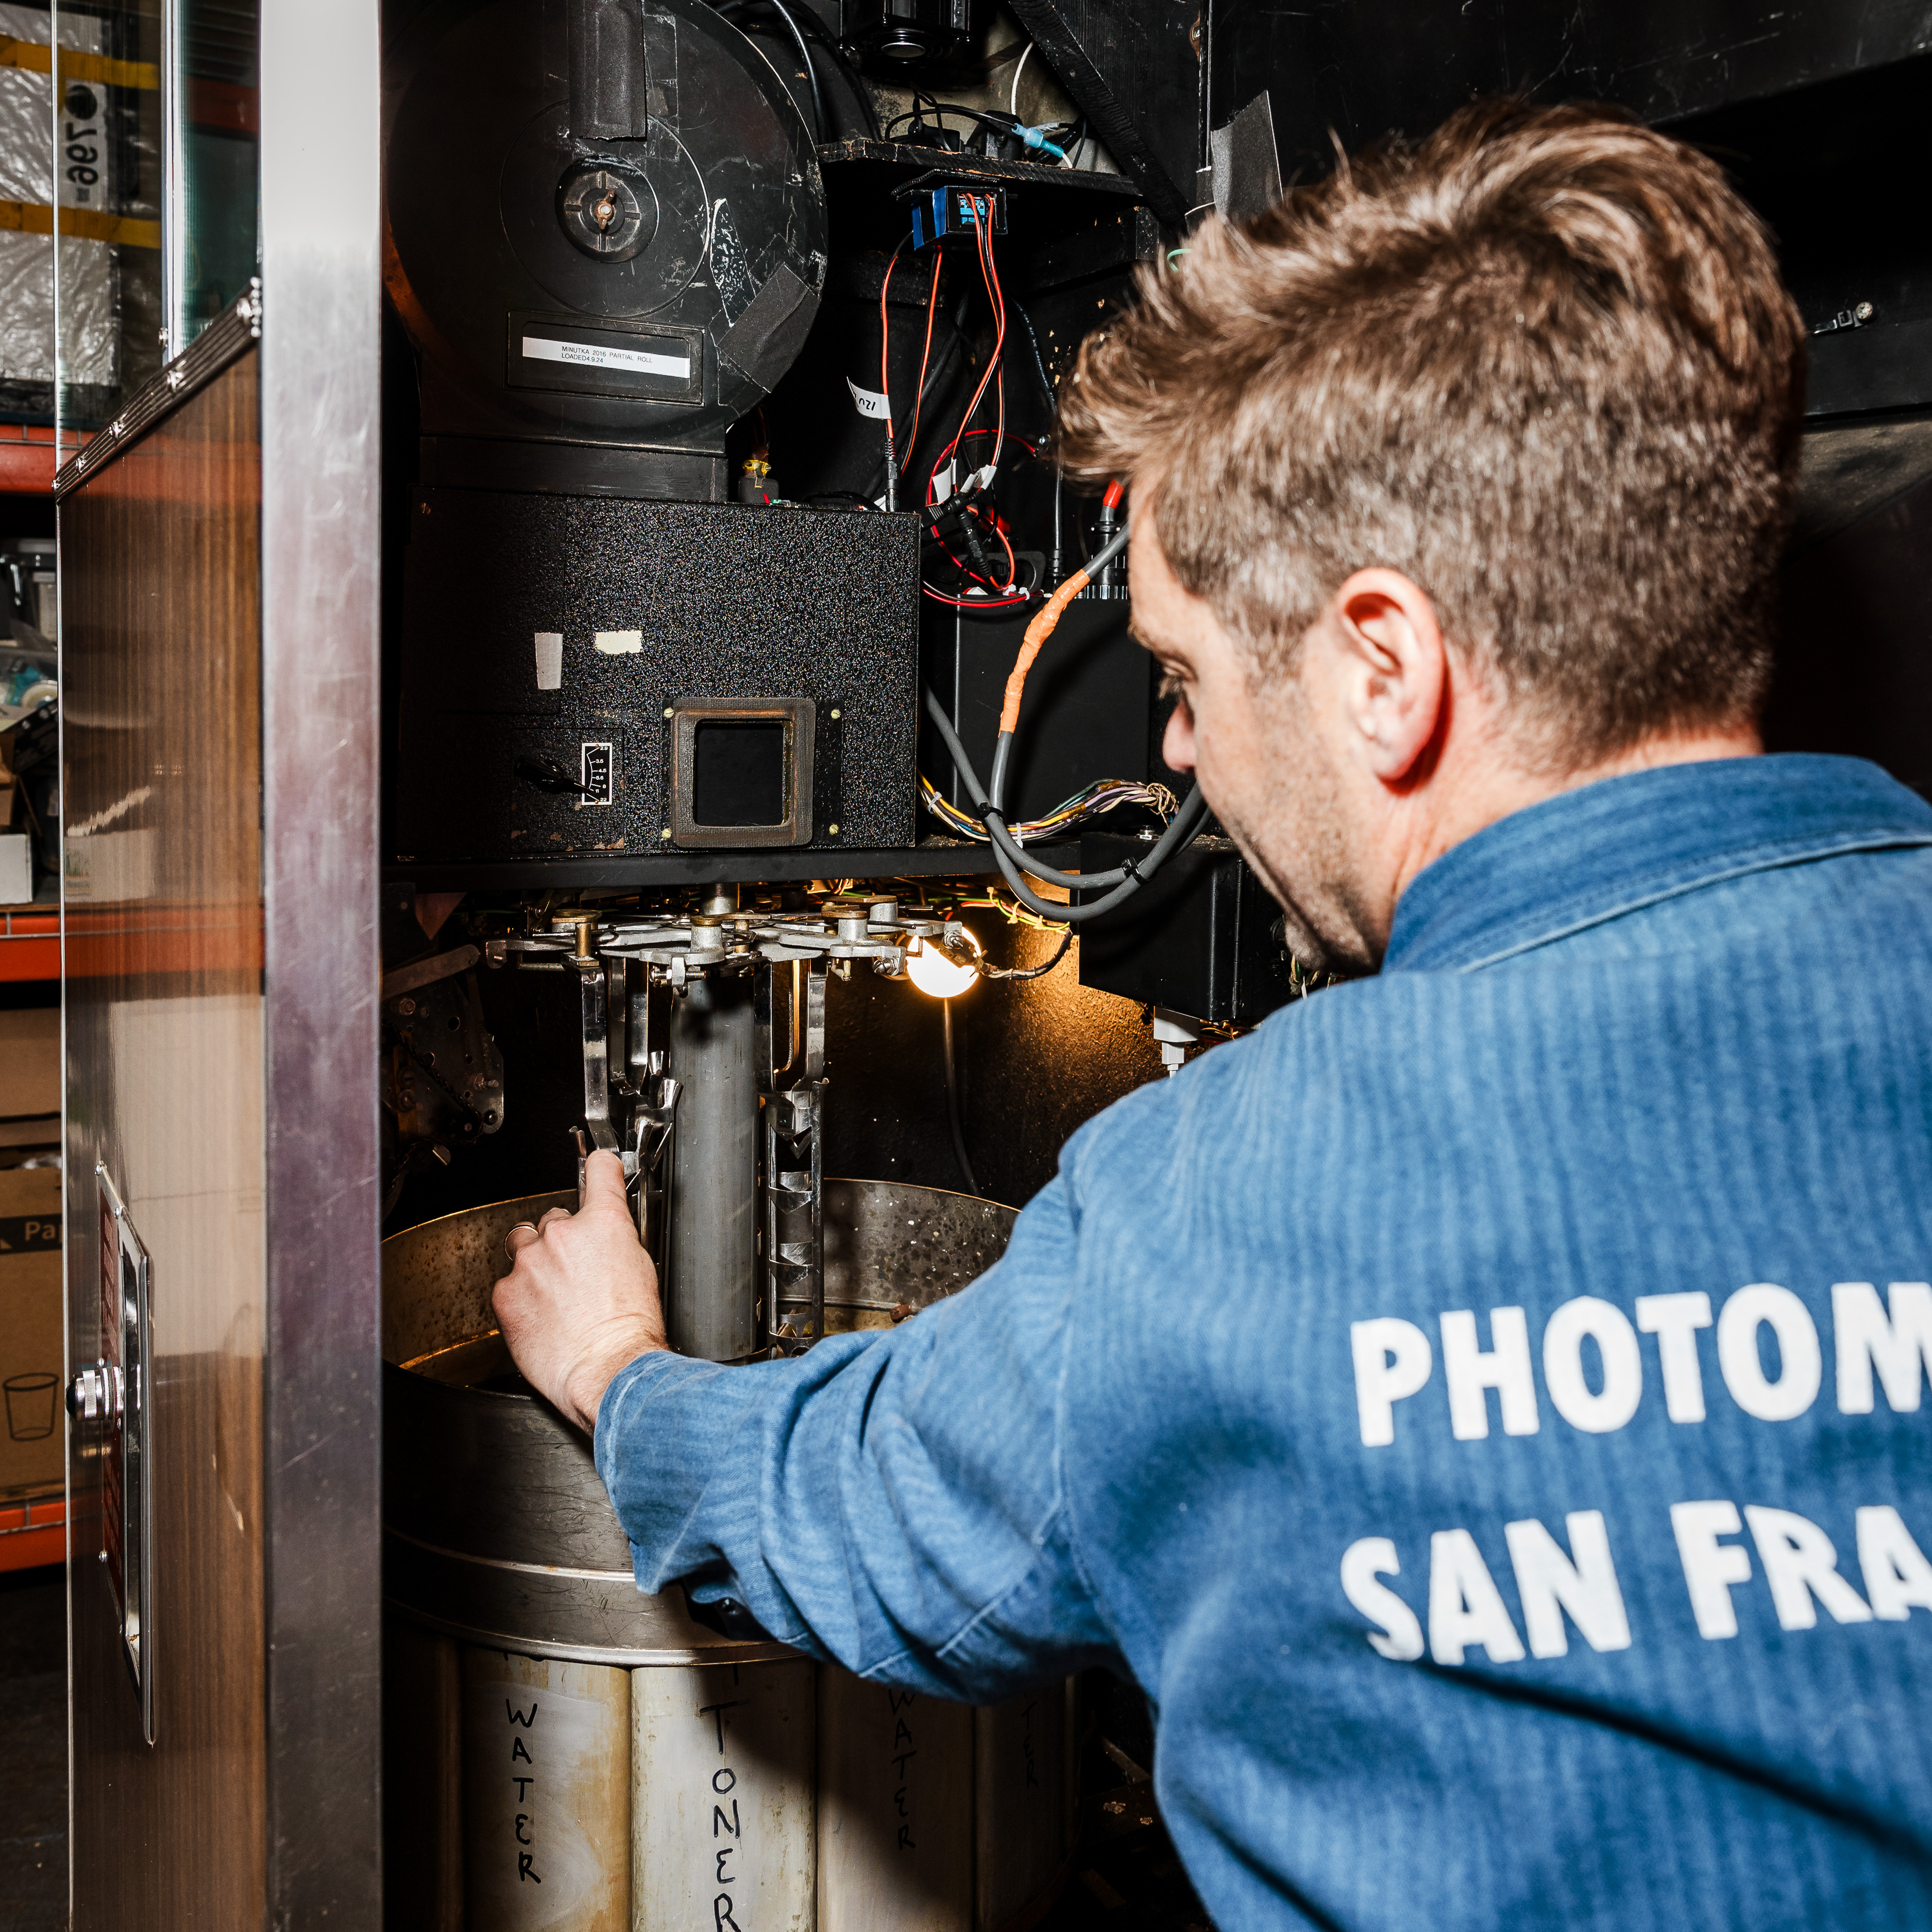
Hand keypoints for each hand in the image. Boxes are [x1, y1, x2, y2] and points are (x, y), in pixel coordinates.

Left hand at [494, 1150, 667, 1432]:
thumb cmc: (630, 1330)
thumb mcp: (641, 1269)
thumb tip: (606, 1238)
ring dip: (535, 1262)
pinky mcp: (506, 1293)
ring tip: (554, 1295)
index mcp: (604, 1222)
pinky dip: (520, 1295)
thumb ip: (615, 1240)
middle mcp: (563, 1234)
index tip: (597, 1168)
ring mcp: (529, 1262)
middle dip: (563, 1242)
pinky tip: (541, 1316)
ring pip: (524, 1246)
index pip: (599, 1170)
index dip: (599, 1168)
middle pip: (555, 1220)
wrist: (608, 1370)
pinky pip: (509, 1282)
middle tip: (576, 1274)